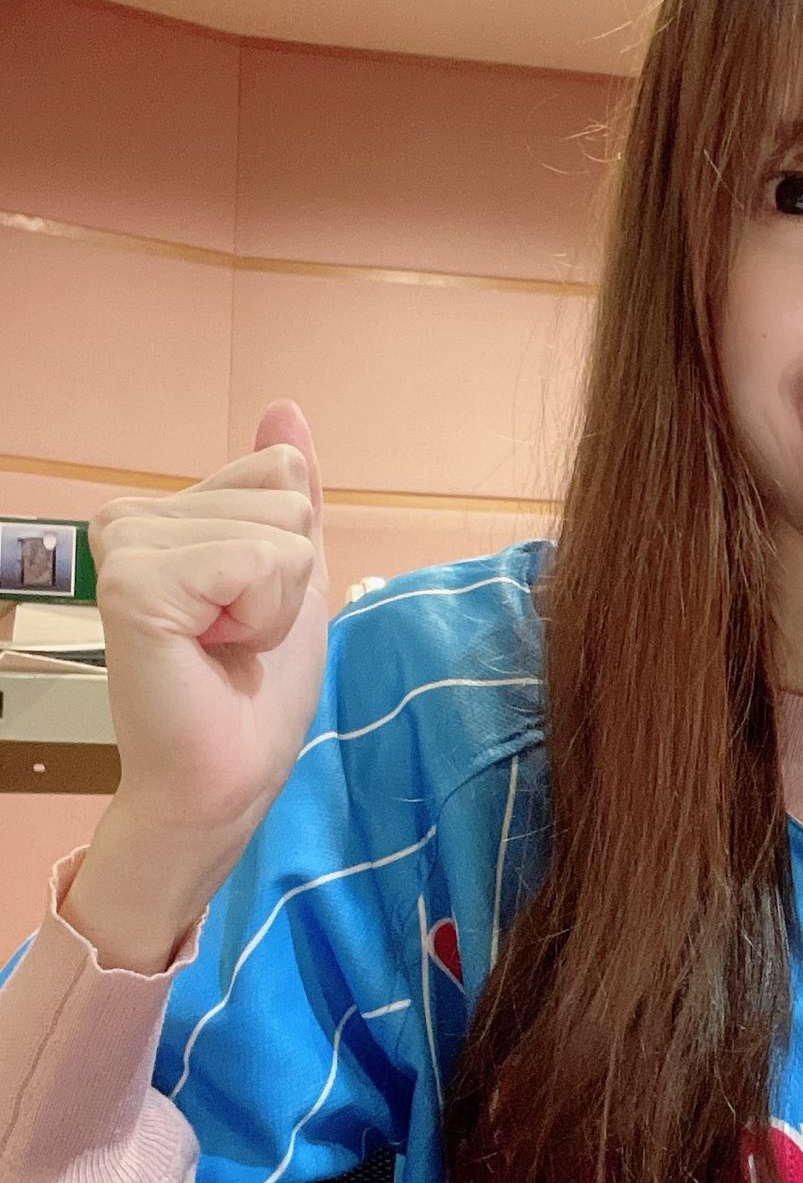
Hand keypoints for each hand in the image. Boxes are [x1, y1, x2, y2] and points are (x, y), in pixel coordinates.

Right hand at [90, 399, 330, 842]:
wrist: (227, 772)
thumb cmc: (254, 689)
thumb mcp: (291, 573)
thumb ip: (289, 492)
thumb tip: (284, 410)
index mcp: (167, 514)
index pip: (280, 469)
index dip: (294, 549)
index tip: (249, 607)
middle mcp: (133, 519)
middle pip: (286, 495)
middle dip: (287, 579)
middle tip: (236, 637)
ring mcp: (127, 546)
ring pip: (280, 530)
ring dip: (274, 603)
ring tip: (223, 647)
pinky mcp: (133, 584)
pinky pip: (255, 562)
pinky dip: (260, 617)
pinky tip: (212, 651)